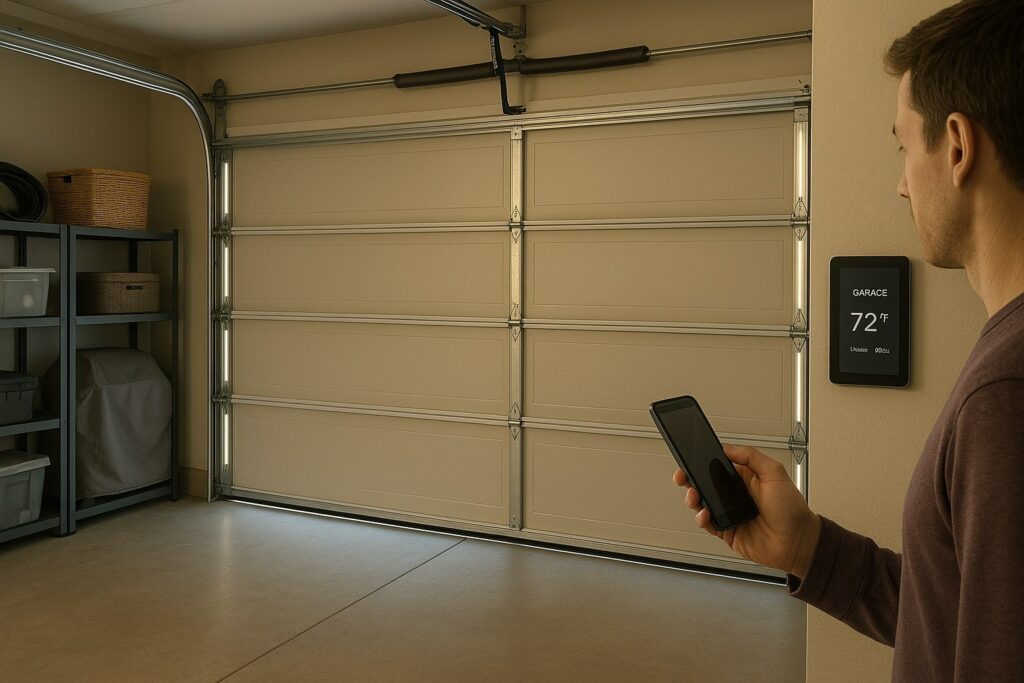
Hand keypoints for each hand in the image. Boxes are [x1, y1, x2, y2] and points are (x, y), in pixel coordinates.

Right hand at [672, 444, 820, 578]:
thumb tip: (729, 447)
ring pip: (702, 503)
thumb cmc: (793, 510)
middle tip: (683, 476)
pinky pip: (708, 524)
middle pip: (705, 484)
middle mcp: (736, 495)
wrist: (798, 543)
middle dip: (690, 479)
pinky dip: (701, 519)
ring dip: (693, 498)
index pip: (717, 466)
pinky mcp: (728, 531)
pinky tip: (704, 514)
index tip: (691, 457)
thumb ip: (752, 456)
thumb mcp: (775, 473)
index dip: (703, 462)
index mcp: (745, 478)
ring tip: (694, 495)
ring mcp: (730, 513)